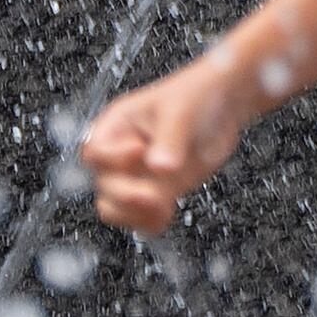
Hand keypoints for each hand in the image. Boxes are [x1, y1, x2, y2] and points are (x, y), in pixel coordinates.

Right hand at [77, 61, 244, 236]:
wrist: (222, 106)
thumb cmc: (194, 95)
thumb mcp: (181, 111)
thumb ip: (170, 139)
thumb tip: (160, 168)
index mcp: (116, 126)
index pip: (94, 151)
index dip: (112, 158)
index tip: (139, 151)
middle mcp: (120, 153)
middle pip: (104, 185)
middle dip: (127, 194)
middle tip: (154, 194)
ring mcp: (137, 175)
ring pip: (114, 207)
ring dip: (134, 213)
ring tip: (162, 206)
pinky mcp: (156, 191)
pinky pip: (139, 217)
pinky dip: (149, 222)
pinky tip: (169, 212)